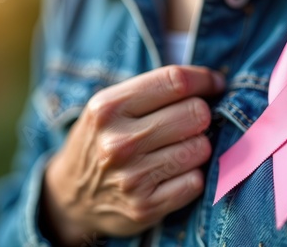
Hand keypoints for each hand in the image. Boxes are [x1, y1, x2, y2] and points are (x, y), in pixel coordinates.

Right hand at [40, 66, 224, 244]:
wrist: (71, 195)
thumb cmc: (102, 140)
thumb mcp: (110, 106)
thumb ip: (154, 90)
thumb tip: (213, 83)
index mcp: (108, 107)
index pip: (176, 81)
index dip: (205, 80)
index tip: (215, 84)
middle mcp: (118, 142)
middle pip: (196, 113)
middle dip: (200, 115)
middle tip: (189, 122)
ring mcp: (132, 177)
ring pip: (201, 148)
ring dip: (197, 147)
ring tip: (176, 149)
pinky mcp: (146, 207)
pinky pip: (196, 181)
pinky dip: (191, 176)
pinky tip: (173, 174)